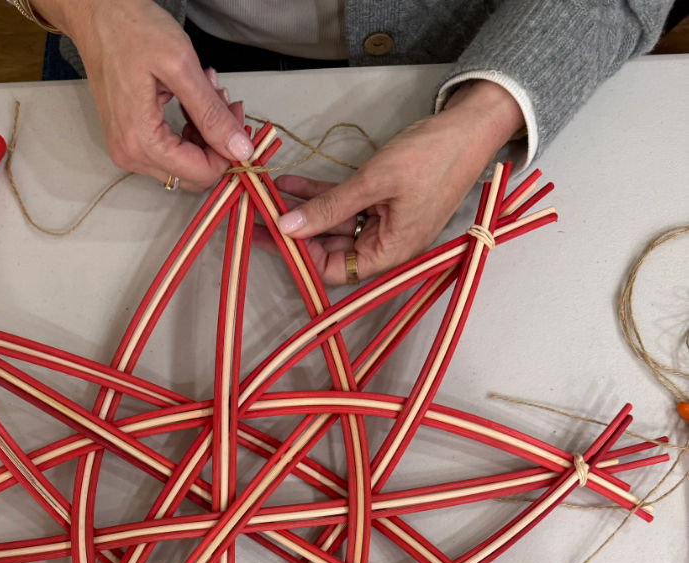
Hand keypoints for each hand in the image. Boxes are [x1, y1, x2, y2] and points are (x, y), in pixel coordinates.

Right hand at [35, 0, 252, 188]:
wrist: (96, 14)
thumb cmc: (130, 30)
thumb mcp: (181, 67)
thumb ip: (211, 114)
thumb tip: (239, 150)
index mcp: (141, 142)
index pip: (201, 174)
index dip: (227, 151)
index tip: (235, 115)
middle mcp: (131, 155)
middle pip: (193, 174)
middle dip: (216, 142)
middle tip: (223, 102)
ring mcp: (127, 149)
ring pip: (184, 163)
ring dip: (203, 131)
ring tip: (207, 91)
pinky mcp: (128, 139)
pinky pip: (169, 150)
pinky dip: (188, 128)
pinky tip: (192, 98)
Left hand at [271, 80, 524, 285]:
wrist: (469, 128)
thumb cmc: (432, 157)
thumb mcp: (374, 182)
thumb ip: (330, 208)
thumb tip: (288, 228)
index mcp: (390, 254)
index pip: (335, 271)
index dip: (302, 257)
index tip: (272, 236)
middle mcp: (385, 246)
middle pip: (330, 250)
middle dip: (295, 233)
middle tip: (257, 218)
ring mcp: (382, 224)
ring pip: (332, 225)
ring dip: (303, 210)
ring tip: (267, 197)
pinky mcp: (380, 202)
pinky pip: (343, 204)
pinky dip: (320, 194)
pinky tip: (291, 184)